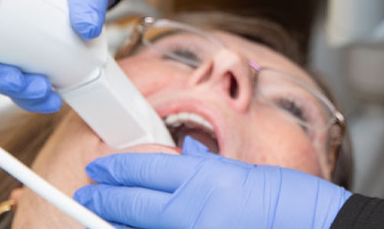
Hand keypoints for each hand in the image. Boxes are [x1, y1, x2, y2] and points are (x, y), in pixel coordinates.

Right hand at [0, 0, 140, 111]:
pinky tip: (51, 97)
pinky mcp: (38, 47)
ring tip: (44, 95)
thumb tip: (85, 27)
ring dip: (15, 90)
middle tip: (19, 83)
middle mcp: (3, 9)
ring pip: (0, 68)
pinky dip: (33, 92)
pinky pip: (26, 74)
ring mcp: (19, 30)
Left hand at [76, 138, 350, 228]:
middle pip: (132, 203)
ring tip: (102, 217)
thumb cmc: (296, 205)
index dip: (115, 167)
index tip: (99, 167)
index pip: (144, 168)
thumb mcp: (246, 175)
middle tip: (88, 193)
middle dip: (104, 198)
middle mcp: (193, 213)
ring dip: (118, 223)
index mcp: (205, 180)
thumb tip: (183, 161)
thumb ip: (208, 170)